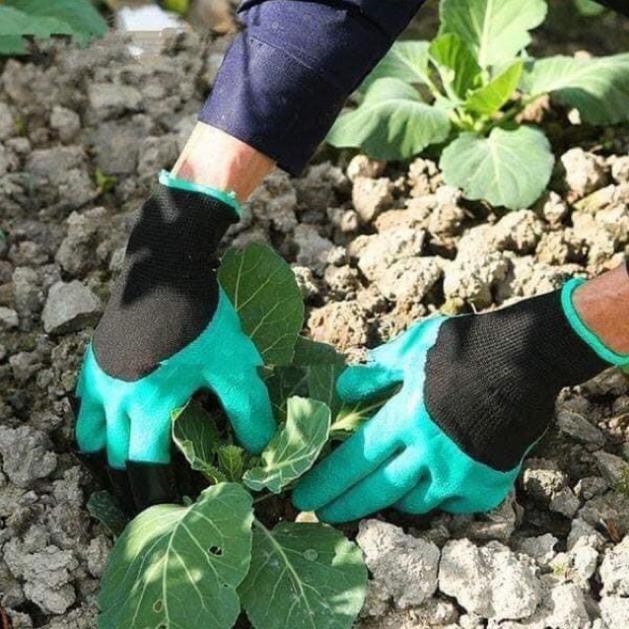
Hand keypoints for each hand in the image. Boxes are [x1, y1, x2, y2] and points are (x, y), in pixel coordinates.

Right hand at [74, 173, 275, 512]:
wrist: (165, 269)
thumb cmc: (202, 318)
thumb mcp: (234, 364)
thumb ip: (248, 409)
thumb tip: (262, 447)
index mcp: (148, 409)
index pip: (146, 471)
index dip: (160, 495)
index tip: (173, 508)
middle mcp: (115, 402)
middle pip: (116, 460)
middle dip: (132, 483)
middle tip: (151, 497)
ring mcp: (100, 381)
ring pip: (92, 436)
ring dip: (108, 457)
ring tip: (126, 469)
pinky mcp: (95, 360)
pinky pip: (84, 404)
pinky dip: (93, 424)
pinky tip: (108, 424)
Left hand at [293, 285, 606, 522]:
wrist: (526, 359)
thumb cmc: (465, 348)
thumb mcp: (413, 347)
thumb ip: (377, 372)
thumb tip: (344, 387)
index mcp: (405, 419)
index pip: (354, 460)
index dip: (325, 482)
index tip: (301, 498)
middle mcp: (428, 454)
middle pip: (376, 491)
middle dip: (343, 506)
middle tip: (319, 515)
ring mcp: (459, 474)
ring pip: (413, 502)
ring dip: (390, 499)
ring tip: (375, 494)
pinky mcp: (487, 484)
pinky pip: (450, 503)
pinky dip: (433, 496)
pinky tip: (426, 485)